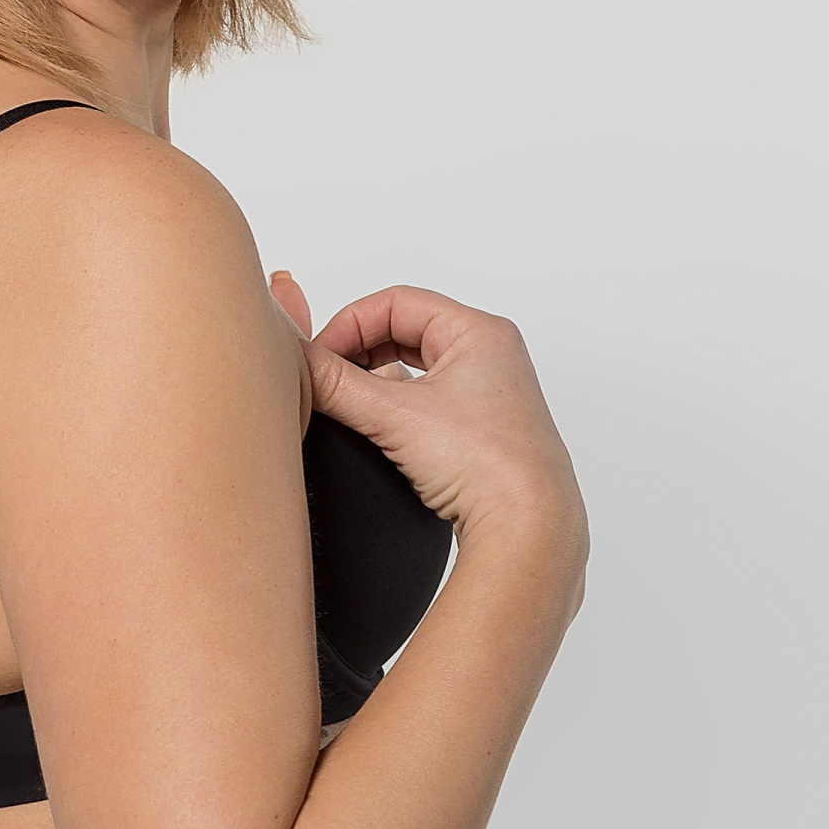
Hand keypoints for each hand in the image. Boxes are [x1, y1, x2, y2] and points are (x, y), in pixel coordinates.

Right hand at [269, 271, 584, 549]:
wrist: (529, 526)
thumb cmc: (488, 465)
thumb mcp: (395, 416)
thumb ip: (337, 385)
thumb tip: (298, 362)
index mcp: (480, 332)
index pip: (396, 302)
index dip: (349, 324)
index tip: (321, 358)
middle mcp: (491, 356)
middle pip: (405, 330)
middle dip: (361, 352)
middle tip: (329, 379)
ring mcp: (490, 394)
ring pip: (415, 368)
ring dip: (377, 382)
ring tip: (352, 407)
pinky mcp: (483, 430)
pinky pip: (428, 401)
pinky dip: (398, 409)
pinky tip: (380, 433)